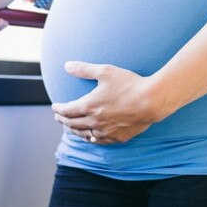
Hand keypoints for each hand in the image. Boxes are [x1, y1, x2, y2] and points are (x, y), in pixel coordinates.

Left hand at [52, 61, 169, 143]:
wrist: (152, 100)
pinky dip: (90, 138)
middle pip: (72, 124)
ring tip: (69, 127)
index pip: (67, 110)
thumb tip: (67, 65)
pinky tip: (89, 137)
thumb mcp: (105, 71)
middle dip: (63, 120)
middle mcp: (95, 122)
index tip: (55, 106)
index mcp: (89, 106)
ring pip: (84, 135)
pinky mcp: (118, 137)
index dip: (58, 109)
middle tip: (58, 116)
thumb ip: (84, 69)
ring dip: (74, 131)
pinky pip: (98, 140)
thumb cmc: (130, 84)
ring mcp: (106, 131)